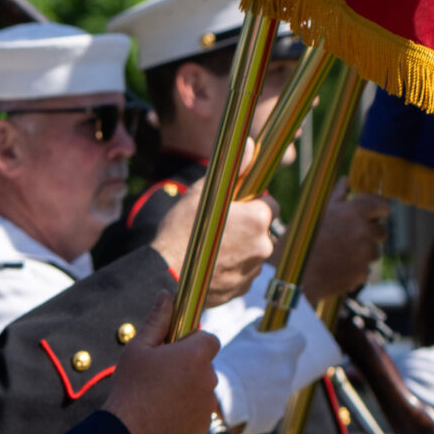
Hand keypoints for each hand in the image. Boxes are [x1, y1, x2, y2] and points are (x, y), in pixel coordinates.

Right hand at [103, 296, 221, 433]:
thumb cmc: (130, 388)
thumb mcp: (137, 350)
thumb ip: (157, 321)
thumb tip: (166, 295)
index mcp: (195, 355)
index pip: (208, 338)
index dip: (191, 342)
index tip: (173, 350)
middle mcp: (208, 377)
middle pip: (204, 364)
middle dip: (187, 367)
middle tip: (159, 377)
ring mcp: (208, 403)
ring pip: (201, 388)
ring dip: (187, 389)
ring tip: (158, 398)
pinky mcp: (204, 424)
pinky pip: (198, 410)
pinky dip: (186, 410)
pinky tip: (163, 414)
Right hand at [150, 179, 274, 305]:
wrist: (164, 274)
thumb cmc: (180, 231)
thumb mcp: (204, 193)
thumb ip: (235, 169)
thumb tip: (251, 145)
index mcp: (258, 218)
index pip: (269, 204)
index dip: (250, 204)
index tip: (232, 208)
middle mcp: (264, 244)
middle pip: (260, 230)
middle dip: (245, 228)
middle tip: (216, 229)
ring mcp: (254, 268)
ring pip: (251, 252)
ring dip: (238, 249)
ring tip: (210, 249)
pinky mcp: (244, 288)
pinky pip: (243, 273)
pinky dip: (231, 269)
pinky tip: (210, 265)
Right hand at [299, 187, 388, 307]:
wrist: (288, 277)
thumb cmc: (298, 243)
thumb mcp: (314, 214)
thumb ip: (337, 196)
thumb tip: (347, 180)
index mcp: (352, 212)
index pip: (382, 205)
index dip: (378, 211)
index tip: (372, 215)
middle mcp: (362, 231)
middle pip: (380, 231)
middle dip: (368, 234)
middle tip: (347, 239)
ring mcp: (364, 253)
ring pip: (373, 251)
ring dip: (361, 253)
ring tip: (338, 256)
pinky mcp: (361, 272)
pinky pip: (365, 269)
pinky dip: (354, 269)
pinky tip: (336, 269)